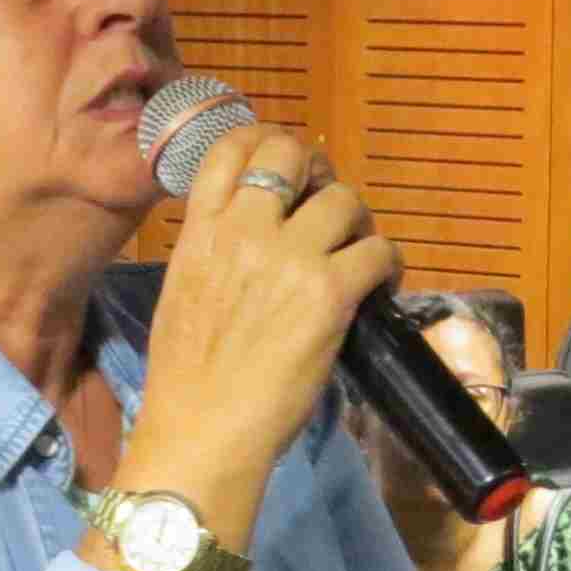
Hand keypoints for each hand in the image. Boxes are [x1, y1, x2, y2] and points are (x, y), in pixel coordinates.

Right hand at [123, 117, 398, 528]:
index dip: (264, 141)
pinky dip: (389, 263)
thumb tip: (248, 240)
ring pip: (344, 199)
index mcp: (201, 232)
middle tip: (328, 206)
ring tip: (358, 254)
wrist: (202, 430)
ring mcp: (290, 257)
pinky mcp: (331, 291)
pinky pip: (379, 250)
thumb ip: (211, 252)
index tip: (286, 167)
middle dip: (317, 173)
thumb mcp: (182, 294)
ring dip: (358, 223)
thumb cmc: (186, 381)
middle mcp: (245, 231)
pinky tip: (381, 286)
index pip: (229, 149)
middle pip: (290, 154)